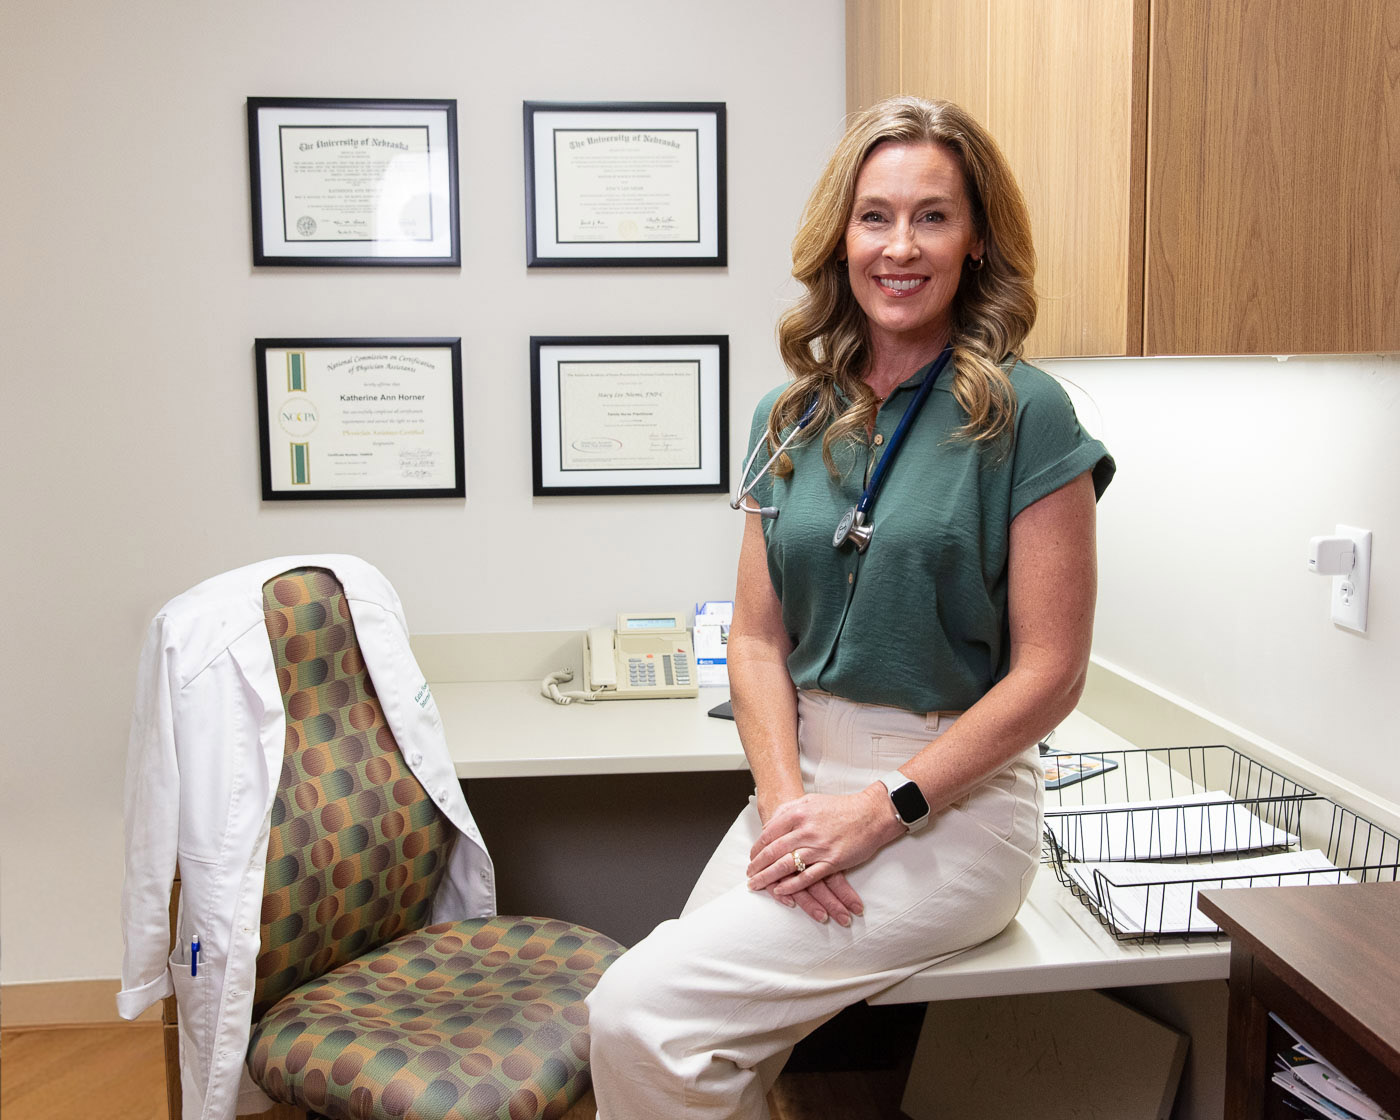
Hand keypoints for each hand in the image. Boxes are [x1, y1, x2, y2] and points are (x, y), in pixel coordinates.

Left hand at [745, 786, 904, 923]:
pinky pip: (807, 877)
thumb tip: (769, 826)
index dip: (757, 848)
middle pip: (773, 851)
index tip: (751, 857)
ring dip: (767, 877)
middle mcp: (805, 830)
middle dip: (757, 866)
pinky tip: (780, 891)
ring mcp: (818, 847)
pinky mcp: (832, 862)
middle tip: (748, 875)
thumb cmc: (841, 807)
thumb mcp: (810, 801)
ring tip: (756, 885)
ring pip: (785, 866)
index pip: (768, 834)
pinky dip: (791, 886)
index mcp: (798, 813)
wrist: (871, 814)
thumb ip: (789, 811)